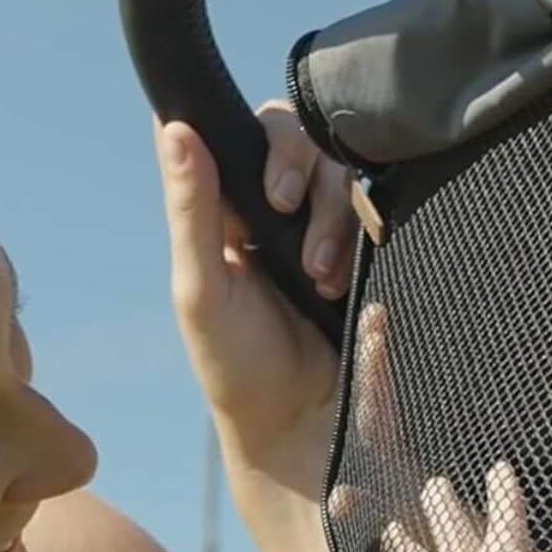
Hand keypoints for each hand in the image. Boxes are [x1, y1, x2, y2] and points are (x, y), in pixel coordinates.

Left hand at [157, 107, 355, 494]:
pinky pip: (378, 209)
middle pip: (302, 137)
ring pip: (343, 171)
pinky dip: (363, 234)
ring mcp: (326, 228)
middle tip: (287, 210)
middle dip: (302, 171)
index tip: (269, 188)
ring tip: (318, 279)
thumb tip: (173, 126)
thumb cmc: (236, 365)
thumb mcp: (201, 289)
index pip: (246, 131)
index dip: (263, 140)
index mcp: (229, 210)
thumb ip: (190, 209)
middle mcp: (278, 210)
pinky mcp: (366, 251)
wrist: (300, 426)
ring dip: (331, 216)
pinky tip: (343, 284)